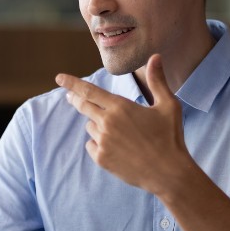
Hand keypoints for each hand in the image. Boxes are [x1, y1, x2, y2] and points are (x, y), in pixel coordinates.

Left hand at [55, 54, 196, 194]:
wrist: (169, 173)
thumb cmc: (170, 137)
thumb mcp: (168, 105)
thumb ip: (157, 80)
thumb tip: (155, 56)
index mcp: (120, 107)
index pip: (89, 91)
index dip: (72, 83)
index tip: (59, 78)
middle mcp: (107, 123)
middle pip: (83, 106)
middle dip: (76, 100)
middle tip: (71, 97)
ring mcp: (103, 142)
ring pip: (90, 127)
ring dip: (97, 125)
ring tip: (120, 133)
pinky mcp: (102, 159)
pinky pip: (92, 145)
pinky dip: (99, 144)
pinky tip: (117, 148)